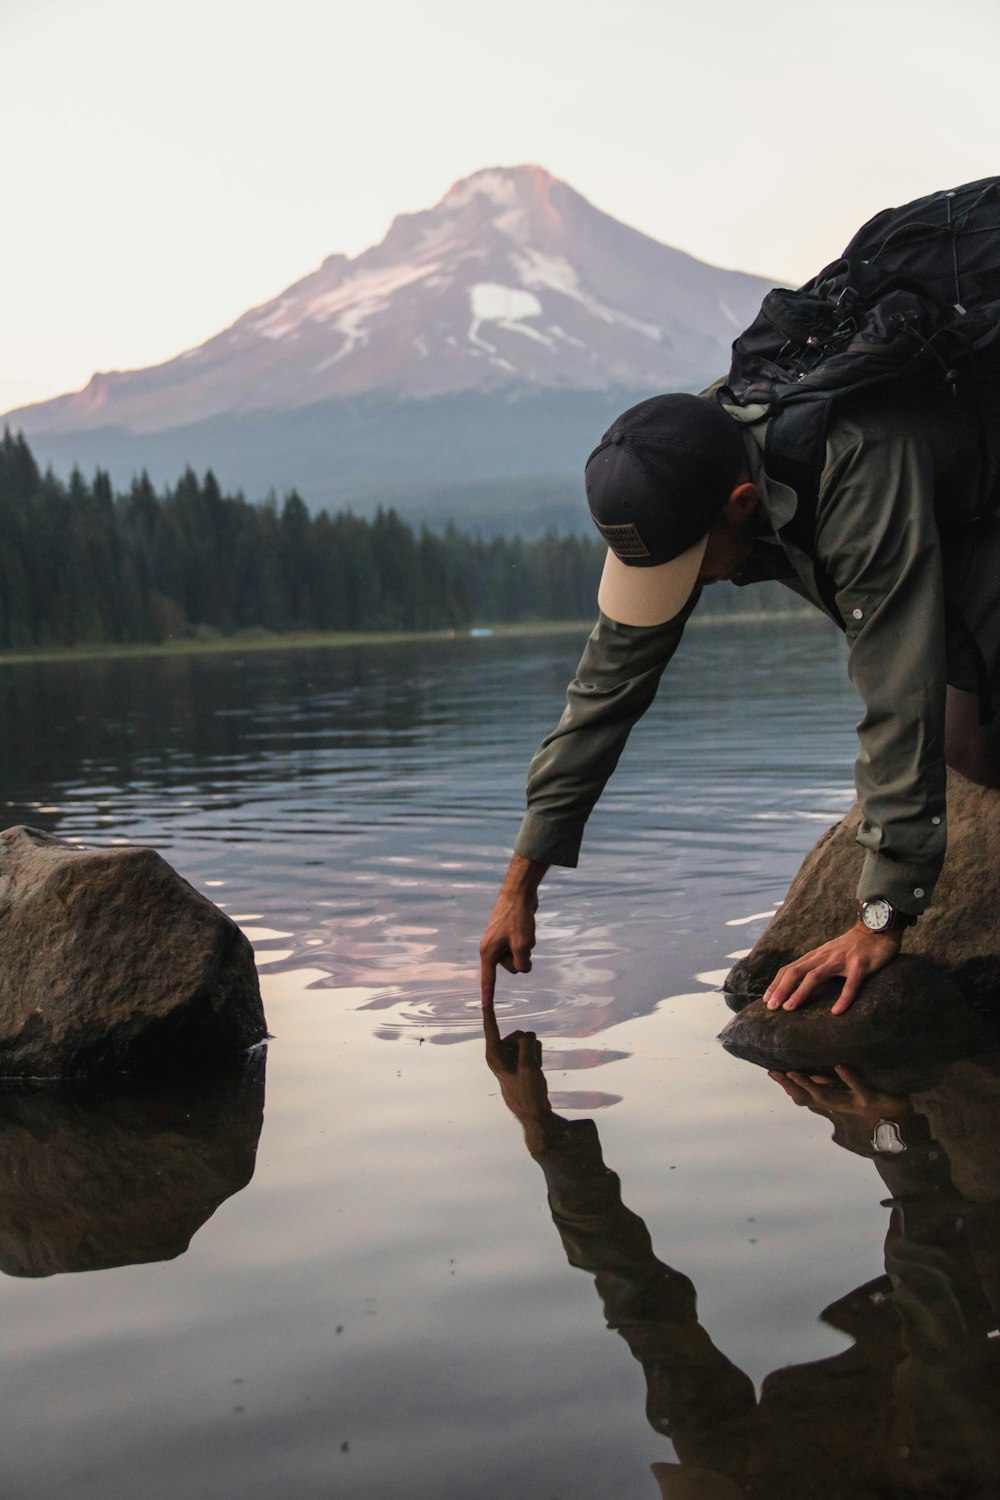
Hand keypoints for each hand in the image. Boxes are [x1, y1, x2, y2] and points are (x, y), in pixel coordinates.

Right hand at [479, 855, 547, 1005]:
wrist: (519, 892)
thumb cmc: (517, 918)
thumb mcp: (522, 945)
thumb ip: (522, 963)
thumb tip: (524, 968)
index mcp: (489, 952)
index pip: (488, 980)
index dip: (488, 997)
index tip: (485, 1011)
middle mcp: (491, 948)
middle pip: (512, 967)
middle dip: (522, 958)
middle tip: (523, 938)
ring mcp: (500, 941)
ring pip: (519, 956)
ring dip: (527, 947)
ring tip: (525, 930)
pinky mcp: (509, 934)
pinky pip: (522, 946)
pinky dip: (528, 939)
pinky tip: (527, 925)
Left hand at [482, 1004, 554, 1143]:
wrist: (534, 1113)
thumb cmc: (527, 1093)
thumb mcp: (528, 1067)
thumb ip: (527, 1046)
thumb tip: (528, 1034)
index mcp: (494, 1056)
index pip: (491, 1028)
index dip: (490, 1012)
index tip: (485, 998)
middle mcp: (499, 1055)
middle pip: (516, 1035)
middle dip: (527, 1044)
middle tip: (530, 1065)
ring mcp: (510, 1059)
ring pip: (526, 1041)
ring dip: (534, 1052)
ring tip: (533, 1071)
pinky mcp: (519, 1062)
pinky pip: (532, 1049)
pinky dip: (537, 1056)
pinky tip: (536, 1071)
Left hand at [762, 922, 900, 1014]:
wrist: (876, 929)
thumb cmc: (851, 946)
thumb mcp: (829, 954)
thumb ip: (816, 965)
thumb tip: (798, 983)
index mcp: (815, 956)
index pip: (789, 969)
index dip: (776, 984)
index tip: (766, 1000)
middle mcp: (824, 957)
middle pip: (796, 972)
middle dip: (781, 989)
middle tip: (771, 1007)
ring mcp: (841, 960)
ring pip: (815, 976)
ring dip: (800, 992)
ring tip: (790, 1009)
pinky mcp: (860, 965)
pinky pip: (850, 984)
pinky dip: (843, 998)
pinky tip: (836, 1012)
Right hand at [769, 1063, 911, 1129]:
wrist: (903, 1114)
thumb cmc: (876, 1097)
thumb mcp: (852, 1088)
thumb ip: (833, 1080)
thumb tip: (816, 1065)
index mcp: (835, 1100)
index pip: (804, 1094)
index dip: (787, 1085)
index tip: (770, 1071)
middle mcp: (841, 1103)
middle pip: (809, 1097)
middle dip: (791, 1085)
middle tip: (775, 1072)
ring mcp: (854, 1103)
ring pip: (827, 1096)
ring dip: (810, 1085)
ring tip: (796, 1072)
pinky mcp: (870, 1099)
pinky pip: (858, 1087)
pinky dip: (848, 1077)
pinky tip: (840, 1065)